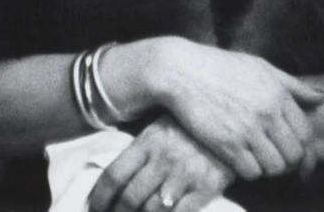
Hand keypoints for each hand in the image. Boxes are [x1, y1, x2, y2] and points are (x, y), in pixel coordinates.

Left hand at [87, 114, 233, 211]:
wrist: (230, 121)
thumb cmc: (190, 126)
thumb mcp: (160, 128)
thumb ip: (140, 151)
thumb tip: (117, 177)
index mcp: (147, 142)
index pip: (114, 174)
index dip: (99, 196)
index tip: (93, 207)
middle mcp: (162, 159)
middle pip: (130, 197)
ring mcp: (184, 175)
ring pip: (152, 209)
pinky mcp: (206, 188)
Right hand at [141, 38, 323, 180]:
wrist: (179, 71)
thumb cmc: (219, 66)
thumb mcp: (258, 67)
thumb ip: (292, 85)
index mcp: (277, 94)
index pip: (306, 134)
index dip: (308, 155)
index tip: (304, 167)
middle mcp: (266, 113)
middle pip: (294, 155)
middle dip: (288, 164)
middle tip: (276, 163)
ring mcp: (247, 129)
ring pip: (275, 167)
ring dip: (268, 169)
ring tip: (257, 160)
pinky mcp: (226, 144)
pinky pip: (251, 172)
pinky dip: (249, 171)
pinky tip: (240, 160)